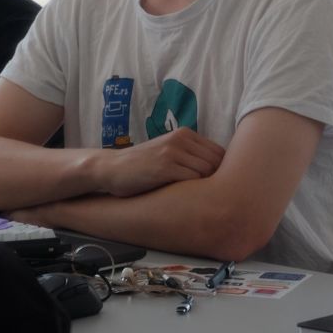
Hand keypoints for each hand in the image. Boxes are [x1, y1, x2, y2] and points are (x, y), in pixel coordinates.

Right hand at [97, 128, 224, 196]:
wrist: (112, 169)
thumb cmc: (143, 165)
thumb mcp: (169, 151)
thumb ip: (190, 155)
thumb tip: (219, 171)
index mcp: (184, 134)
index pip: (218, 151)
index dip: (221, 170)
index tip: (216, 185)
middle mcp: (181, 139)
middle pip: (216, 161)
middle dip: (216, 179)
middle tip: (210, 195)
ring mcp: (172, 152)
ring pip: (207, 170)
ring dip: (205, 186)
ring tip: (199, 198)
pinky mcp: (165, 167)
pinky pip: (192, 178)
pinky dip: (194, 190)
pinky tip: (187, 197)